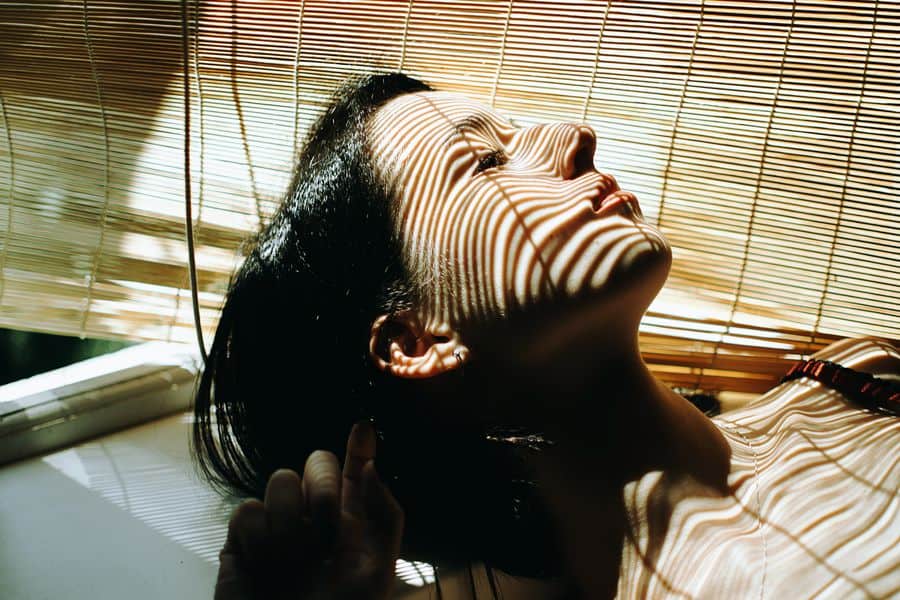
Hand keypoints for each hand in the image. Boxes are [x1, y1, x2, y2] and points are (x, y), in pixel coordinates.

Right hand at [214, 421, 403, 599]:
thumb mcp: (376, 571)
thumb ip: (382, 516)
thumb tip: (370, 468)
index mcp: (351, 524)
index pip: (356, 473)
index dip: (361, 446)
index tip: (364, 428)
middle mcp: (315, 519)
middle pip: (317, 464)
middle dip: (323, 486)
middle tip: (327, 528)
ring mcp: (278, 527)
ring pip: (280, 481)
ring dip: (290, 521)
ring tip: (293, 563)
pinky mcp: (242, 541)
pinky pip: (247, 511)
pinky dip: (259, 538)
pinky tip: (265, 567)